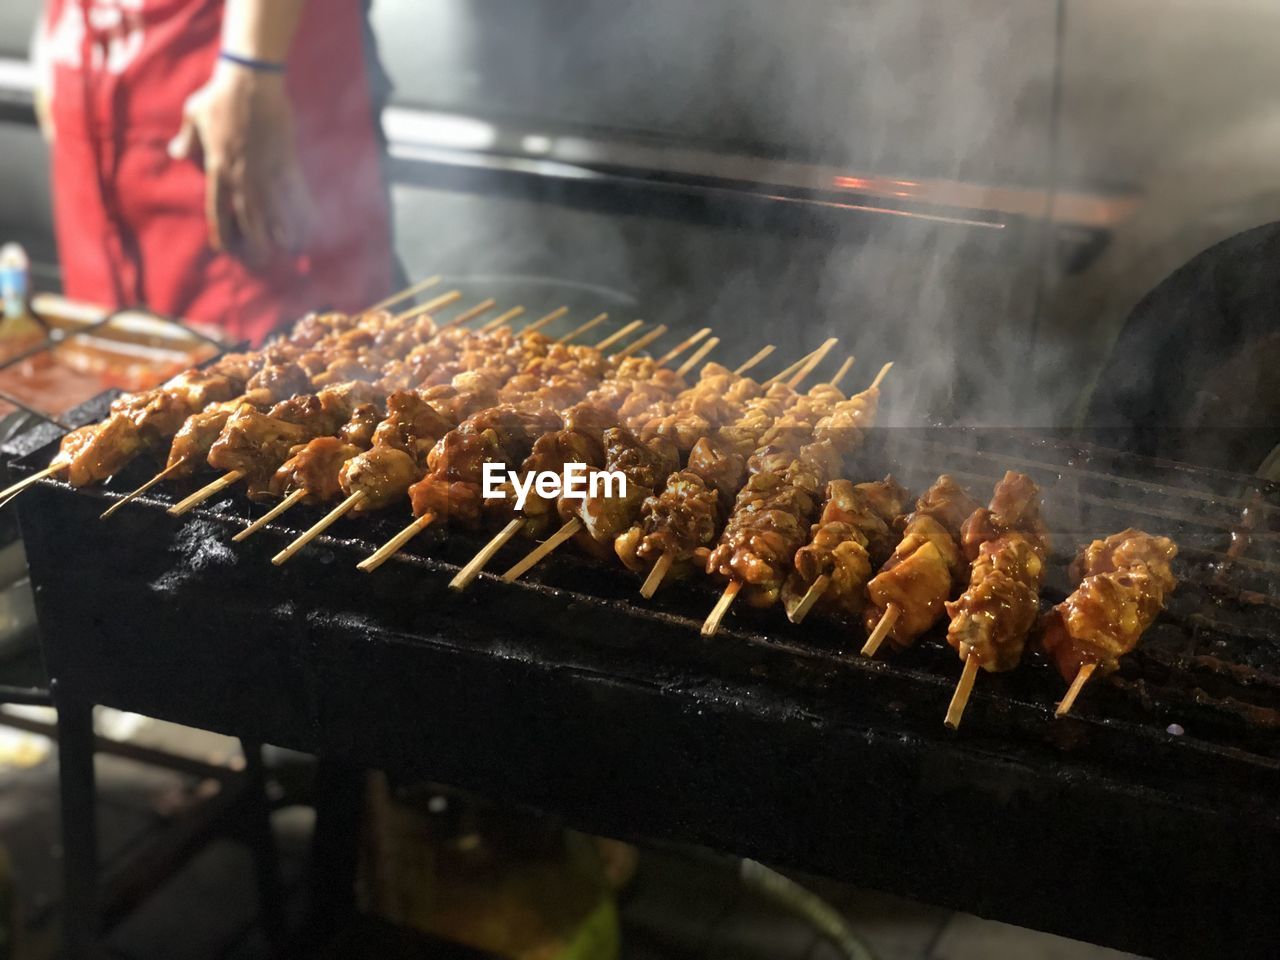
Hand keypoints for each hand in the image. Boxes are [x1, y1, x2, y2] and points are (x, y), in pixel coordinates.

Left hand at [168, 61, 311, 262]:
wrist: (251, 81)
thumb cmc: (220, 96)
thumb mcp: (193, 114)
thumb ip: (186, 138)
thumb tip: (175, 152)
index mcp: (217, 168)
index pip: (218, 209)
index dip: (223, 231)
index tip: (226, 249)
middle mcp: (242, 176)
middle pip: (248, 218)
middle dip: (255, 243)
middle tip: (262, 261)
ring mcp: (266, 170)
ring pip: (275, 210)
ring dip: (283, 233)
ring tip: (290, 251)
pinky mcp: (287, 161)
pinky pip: (296, 192)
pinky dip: (304, 209)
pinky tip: (311, 224)